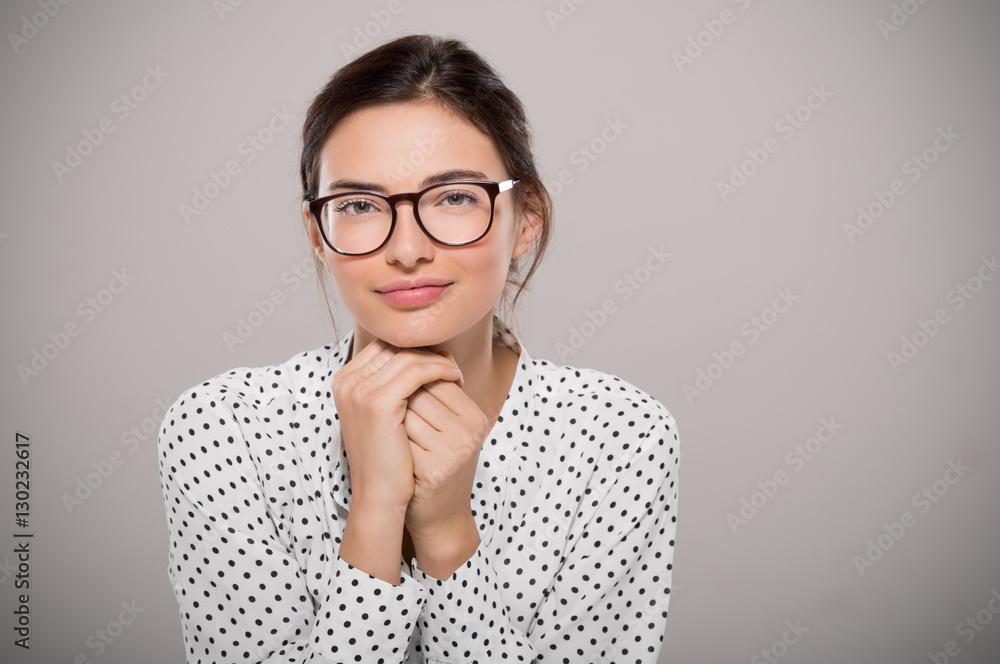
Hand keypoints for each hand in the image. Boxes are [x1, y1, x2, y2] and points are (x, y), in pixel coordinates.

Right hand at [331, 339, 463, 511]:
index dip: (413, 349)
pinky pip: (417, 372)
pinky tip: (456, 379)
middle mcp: (346, 381)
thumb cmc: (386, 457)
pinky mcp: (377, 402)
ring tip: (457, 374)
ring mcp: (359, 390)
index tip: (438, 360)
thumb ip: (392, 385)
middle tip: (452, 365)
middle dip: (427, 352)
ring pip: (408, 357)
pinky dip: (440, 370)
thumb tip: (424, 356)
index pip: (384, 347)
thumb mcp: (385, 414)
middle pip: (395, 347)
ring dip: (438, 361)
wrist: (378, 495)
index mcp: (344, 381)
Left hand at [402, 362, 489, 547]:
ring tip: (392, 434)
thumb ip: (439, 392)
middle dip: (399, 401)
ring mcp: (452, 452)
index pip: (436, 377)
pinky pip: (398, 438)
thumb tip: (422, 349)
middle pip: (419, 392)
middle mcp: (469, 433)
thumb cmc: (437, 463)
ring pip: (405, 412)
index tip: (403, 402)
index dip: (411, 386)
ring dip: (390, 418)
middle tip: (393, 419)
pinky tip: (389, 451)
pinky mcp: (432, 471)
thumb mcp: (448, 426)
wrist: (439, 515)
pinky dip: (388, 440)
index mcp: (475, 417)